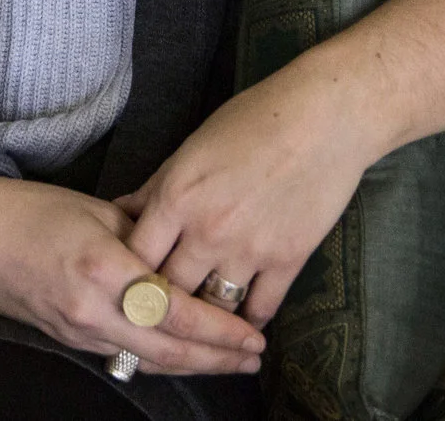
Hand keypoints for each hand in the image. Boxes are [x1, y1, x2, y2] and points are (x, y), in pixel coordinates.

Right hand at [0, 175, 265, 377]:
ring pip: (148, 361)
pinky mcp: (68, 338)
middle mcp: (92, 308)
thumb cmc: (29, 211)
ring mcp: (78, 330)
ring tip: (230, 362)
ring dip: (193, 365)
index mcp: (103, 267)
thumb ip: (144, 235)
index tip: (253, 332)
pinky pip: (124, 356)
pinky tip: (181, 356)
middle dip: (217, 358)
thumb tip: (183, 251)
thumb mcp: (95, 210)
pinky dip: (158, 359)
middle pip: (169, 349)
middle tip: (254, 356)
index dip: (219, 328)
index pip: (175, 309)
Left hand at [115, 59, 380, 327]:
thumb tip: (121, 212)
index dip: (127, 278)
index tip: (128, 286)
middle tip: (159, 314)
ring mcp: (248, 250)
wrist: (323, 119)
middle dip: (161, 305)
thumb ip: (155, 187)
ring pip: (213, 309)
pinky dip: (248, 322)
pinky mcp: (288, 261)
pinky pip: (260, 309)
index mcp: (175, 198)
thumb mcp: (191, 148)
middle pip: (169, 292)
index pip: (135, 259)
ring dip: (205, 318)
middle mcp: (206, 231)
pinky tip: (241, 325)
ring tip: (198, 324)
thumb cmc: (252, 120)